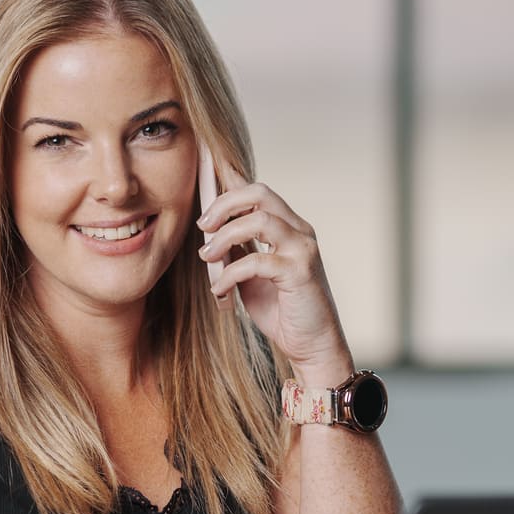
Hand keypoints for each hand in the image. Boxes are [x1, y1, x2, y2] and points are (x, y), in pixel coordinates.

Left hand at [195, 154, 353, 383]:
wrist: (311, 346)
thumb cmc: (281, 310)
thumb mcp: (251, 275)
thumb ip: (237, 251)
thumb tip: (208, 232)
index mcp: (288, 227)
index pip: (257, 192)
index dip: (228, 176)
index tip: (202, 168)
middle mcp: (299, 231)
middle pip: (259, 193)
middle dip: (224, 204)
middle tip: (202, 227)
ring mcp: (302, 250)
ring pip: (259, 220)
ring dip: (225, 237)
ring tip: (208, 258)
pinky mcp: (300, 273)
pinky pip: (257, 261)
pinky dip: (230, 273)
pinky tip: (219, 289)